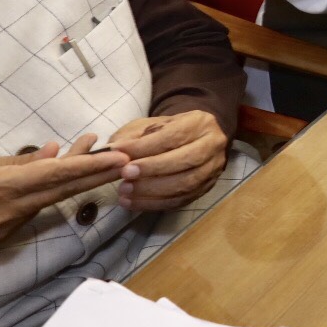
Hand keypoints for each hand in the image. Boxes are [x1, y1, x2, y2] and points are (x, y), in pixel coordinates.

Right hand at [0, 138, 127, 274]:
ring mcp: (6, 231)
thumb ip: (13, 163)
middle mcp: (8, 215)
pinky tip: (60, 175)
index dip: (91, 166)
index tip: (119, 158)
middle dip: (98, 175)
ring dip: (75, 180)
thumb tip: (52, 151)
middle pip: (63, 192)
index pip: (56, 177)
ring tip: (99, 156)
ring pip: (50, 201)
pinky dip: (50, 193)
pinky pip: (32, 212)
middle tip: (130, 161)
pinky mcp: (0, 241)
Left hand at [108, 111, 227, 212]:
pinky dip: (154, 204)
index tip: (119, 153)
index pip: (173, 135)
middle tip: (125, 174)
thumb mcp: (149, 124)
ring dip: (152, 190)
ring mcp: (212, 169)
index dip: (146, 146)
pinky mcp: (205, 189)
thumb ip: (132, 136)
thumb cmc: (166, 131)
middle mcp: (212, 145)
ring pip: (185, 184)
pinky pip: (180, 201)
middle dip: (152, 169)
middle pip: (185, 160)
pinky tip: (132, 202)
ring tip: (125, 190)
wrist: (192, 141)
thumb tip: (114, 151)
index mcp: (199, 123)